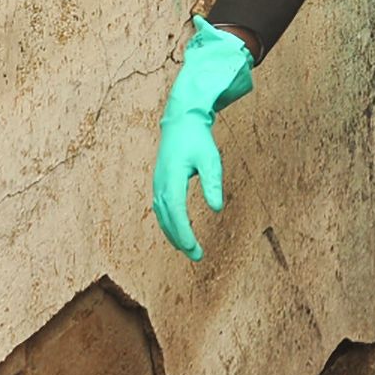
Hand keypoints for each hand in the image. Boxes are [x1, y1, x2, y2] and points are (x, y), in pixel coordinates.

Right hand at [150, 18, 254, 260]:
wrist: (181, 119)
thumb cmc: (198, 138)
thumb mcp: (210, 158)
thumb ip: (213, 182)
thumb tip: (216, 208)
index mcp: (171, 178)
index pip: (176, 213)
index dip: (184, 233)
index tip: (194, 248)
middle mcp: (161, 183)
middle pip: (167, 219)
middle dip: (180, 239)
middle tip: (196, 256)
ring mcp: (157, 183)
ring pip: (162, 215)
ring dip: (173, 233)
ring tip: (188, 248)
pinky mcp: (160, 182)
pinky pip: (162, 208)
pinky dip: (169, 223)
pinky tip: (178, 231)